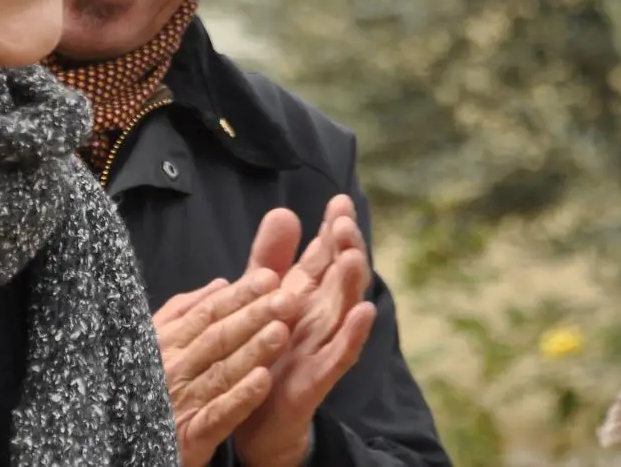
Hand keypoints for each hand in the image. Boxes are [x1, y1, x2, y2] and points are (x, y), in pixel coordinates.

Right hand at [153, 269, 302, 466]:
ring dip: (253, 351)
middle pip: (218, 337)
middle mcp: (173, 368)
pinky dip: (241, 397)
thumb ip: (185, 310)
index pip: (208, 312)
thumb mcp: (158, 341)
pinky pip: (220, 414)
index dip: (239, 294)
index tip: (269, 278)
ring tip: (282, 331)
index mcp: (167, 342)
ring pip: (222, 371)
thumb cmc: (150, 383)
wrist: (135, 443)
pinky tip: (264, 381)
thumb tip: (220, 284)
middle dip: (253, 316)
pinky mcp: (191, 435)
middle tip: (287, 299)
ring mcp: (182, 401)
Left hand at [233, 197, 378, 466]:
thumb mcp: (262, 299)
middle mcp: (319, 318)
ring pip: (343, 311)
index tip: (339, 200)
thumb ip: (271, 258)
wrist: (254, 419)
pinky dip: (354, 334)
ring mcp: (321, 347)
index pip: (324, 256)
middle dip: (346, 249)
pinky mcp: (317, 379)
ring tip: (354, 256)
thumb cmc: (265, 354)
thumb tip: (285, 212)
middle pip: (339, 278)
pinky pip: (340, 355)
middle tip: (345, 222)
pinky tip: (365, 312)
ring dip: (352, 284)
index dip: (333, 229)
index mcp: (305, 296)